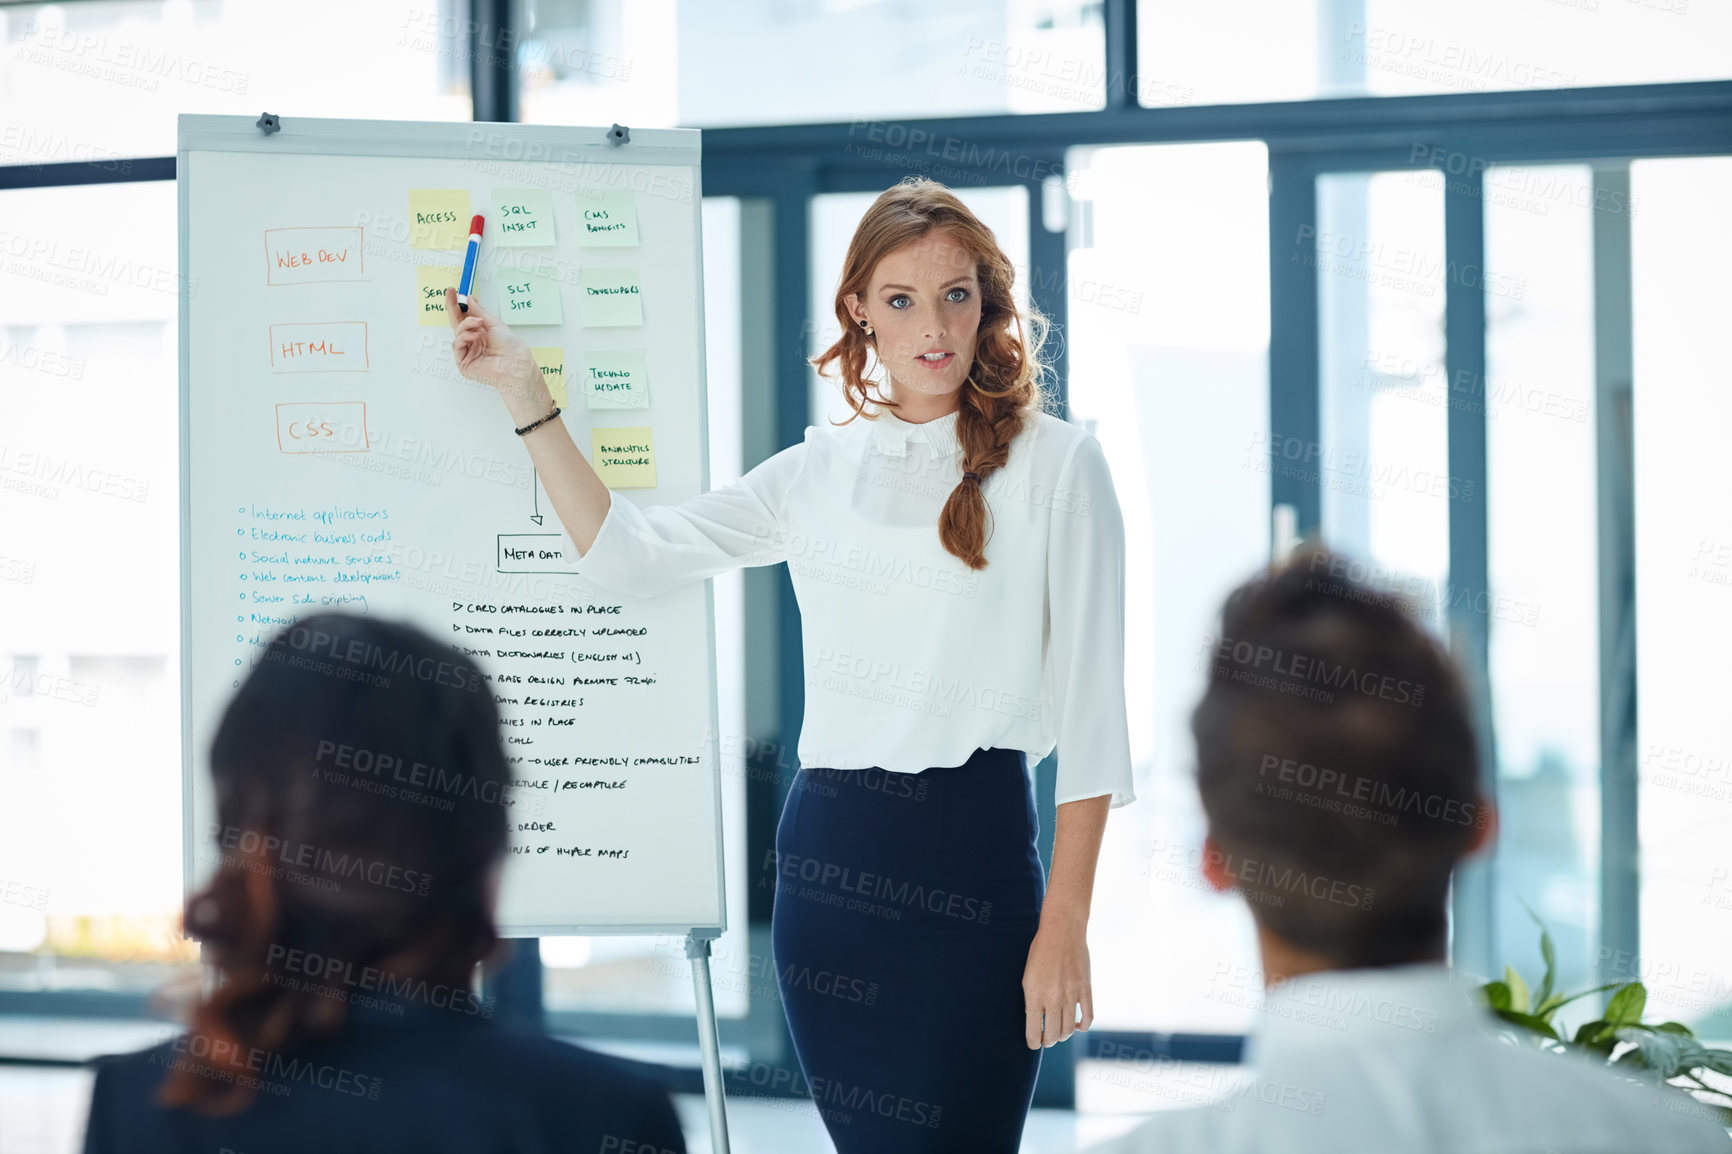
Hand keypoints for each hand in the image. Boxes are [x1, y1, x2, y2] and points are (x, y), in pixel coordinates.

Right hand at [444, 288, 545, 415]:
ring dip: (466, 325)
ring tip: (479, 325)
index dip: (458, 305)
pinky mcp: (464, 363)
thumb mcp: (494, 324)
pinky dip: (464, 337)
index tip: (453, 292)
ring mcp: (468, 353)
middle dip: (453, 308)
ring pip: (457, 333)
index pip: (465, 317)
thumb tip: (469, 299)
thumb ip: (478, 312)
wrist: (515, 364)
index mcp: (481, 333)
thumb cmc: (511, 347)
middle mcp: (473, 342)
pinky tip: (475, 336)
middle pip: (457, 324)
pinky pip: (457, 345)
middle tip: (451, 294)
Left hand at [1022, 915, 1093, 1048]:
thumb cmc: (1040, 953)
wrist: (1062, 932)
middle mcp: (1053, 999)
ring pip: (1069, 1030)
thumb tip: (1035, 1021)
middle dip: (1048, 1041)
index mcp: (1034, 996)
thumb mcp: (1028, 977)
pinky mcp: (1086, 990)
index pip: (1033, 1032)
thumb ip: (1031, 1001)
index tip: (1034, 1043)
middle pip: (1053, 1035)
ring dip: (1063, 1035)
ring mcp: (1071, 995)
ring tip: (1059, 1031)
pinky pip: (1088, 1018)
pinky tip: (1077, 1026)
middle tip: (1046, 1038)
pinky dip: (1082, 1027)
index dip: (1033, 1043)